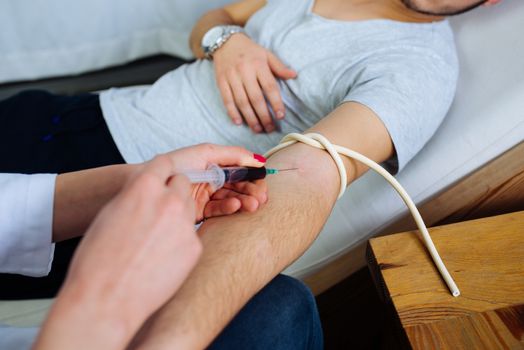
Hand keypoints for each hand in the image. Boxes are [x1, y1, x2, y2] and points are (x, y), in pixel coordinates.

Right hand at [36, 157, 202, 349]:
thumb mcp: (110, 212)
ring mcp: (185, 224)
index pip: (163, 163)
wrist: (107, 299)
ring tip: (156, 237)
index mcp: (144, 187)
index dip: (162, 171)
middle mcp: (169, 200)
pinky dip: (180, 241)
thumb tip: (147, 189)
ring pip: (189, 208)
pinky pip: (191, 234)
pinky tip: (161, 257)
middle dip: (172, 192)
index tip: (163, 176)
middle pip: (182, 184)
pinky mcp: (194, 247)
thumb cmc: (99, 259)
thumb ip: (134, 194)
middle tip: (158, 211)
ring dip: (177, 215)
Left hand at [149, 143, 267, 222]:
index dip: (253, 178)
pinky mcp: (198, 212)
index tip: (263, 183)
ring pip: (232, 199)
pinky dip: (229, 208)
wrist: (146, 183)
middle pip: (239, 187)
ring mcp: (205, 197)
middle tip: (261, 198)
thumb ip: (232, 154)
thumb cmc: (175, 163)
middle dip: (252, 192)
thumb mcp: (205, 153)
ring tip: (252, 204)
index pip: (241, 172)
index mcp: (214, 166)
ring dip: (244, 201)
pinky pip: (218, 211)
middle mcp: (212, 181)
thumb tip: (259, 159)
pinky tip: (236, 206)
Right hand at [213, 33, 296, 132]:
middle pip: (255, 98)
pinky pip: (227, 99)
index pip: (269, 87)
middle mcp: (244, 71)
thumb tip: (294, 75)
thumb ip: (279, 66)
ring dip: (250, 118)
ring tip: (258, 129)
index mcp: (258, 64)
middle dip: (263, 115)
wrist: (225, 41)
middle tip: (269, 128)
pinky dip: (232, 112)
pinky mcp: (221, 81)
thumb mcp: (266, 54)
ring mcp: (231, 77)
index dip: (276, 103)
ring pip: (241, 102)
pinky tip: (239, 122)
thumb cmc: (250, 50)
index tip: (280, 116)